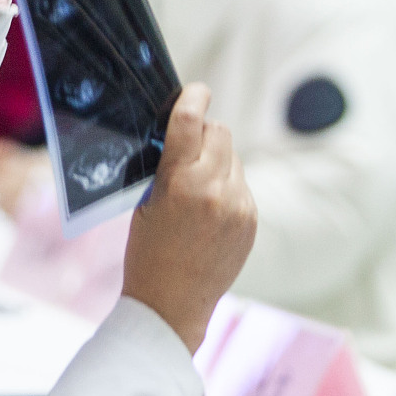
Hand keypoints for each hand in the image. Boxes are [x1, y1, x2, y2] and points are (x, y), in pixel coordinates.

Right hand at [121, 85, 255, 353]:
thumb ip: (167, 165)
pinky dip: (226, 184)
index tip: (195, 90)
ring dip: (216, 159)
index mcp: (179, 184)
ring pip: (233, 156)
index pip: (192, 122)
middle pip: (220, 132)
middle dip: (204, 132)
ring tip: (195, 188)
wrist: (172, 304)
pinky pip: (241, 182)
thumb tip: (185, 132)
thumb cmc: (146, 253)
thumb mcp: (144, 202)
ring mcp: (238, 206)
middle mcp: (214, 191)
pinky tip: (208, 209)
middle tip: (186, 148)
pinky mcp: (251, 219)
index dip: (193, 98)